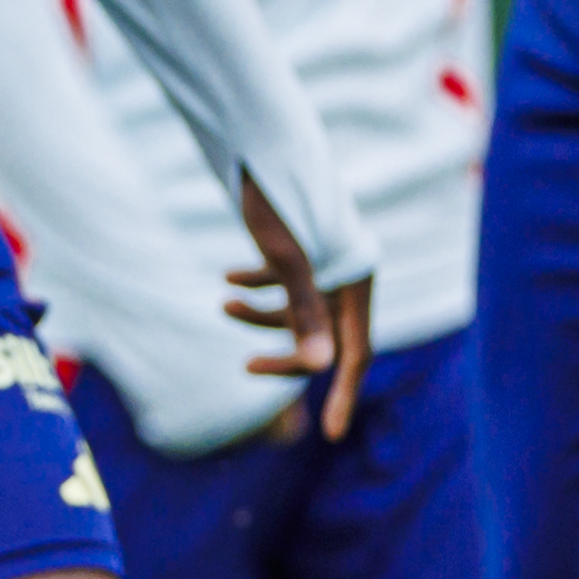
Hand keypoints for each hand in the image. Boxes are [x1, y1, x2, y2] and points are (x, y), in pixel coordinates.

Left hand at [222, 184, 371, 442]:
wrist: (259, 143)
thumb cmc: (276, 201)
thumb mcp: (286, 262)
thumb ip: (304, 314)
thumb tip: (318, 370)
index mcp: (357, 281)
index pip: (354, 353)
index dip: (341, 395)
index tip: (328, 435)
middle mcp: (346, 275)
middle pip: (322, 338)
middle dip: (283, 353)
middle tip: (246, 367)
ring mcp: (324, 262)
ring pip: (297, 310)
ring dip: (259, 314)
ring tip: (221, 302)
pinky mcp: (301, 248)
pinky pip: (284, 282)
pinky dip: (257, 286)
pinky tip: (227, 279)